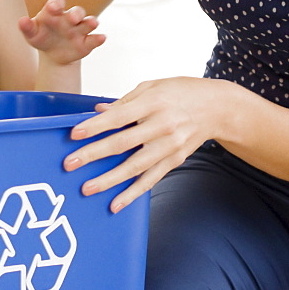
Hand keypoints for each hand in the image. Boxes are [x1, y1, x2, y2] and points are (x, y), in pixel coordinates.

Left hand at [18, 0, 104, 64]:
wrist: (54, 54)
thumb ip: (27, 27)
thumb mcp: (32, 34)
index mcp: (55, 11)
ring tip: (93, 24)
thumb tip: (21, 21)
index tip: (53, 7)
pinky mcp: (88, 42)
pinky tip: (101, 38)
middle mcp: (70, 18)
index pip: (57, 2)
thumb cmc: (41, 38)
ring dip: (91, 22)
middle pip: (76, 11)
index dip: (56, 3)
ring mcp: (80, 29)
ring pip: (88, 22)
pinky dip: (99, 38)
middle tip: (72, 19)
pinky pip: (95, 39)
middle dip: (75, 14)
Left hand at [64, 77, 228, 210]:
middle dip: (94, 154)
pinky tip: (116, 203)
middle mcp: (163, 125)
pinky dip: (133, 193)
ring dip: (110, 179)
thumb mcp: (152, 86)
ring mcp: (170, 145)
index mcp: (154, 102)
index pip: (119, 116)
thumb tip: (97, 112)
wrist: (218, 107)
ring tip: (88, 188)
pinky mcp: (175, 160)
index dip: (96, 126)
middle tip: (70, 164)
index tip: (74, 134)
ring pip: (136, 166)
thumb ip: (124, 101)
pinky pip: (151, 179)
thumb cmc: (181, 92)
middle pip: (123, 143)